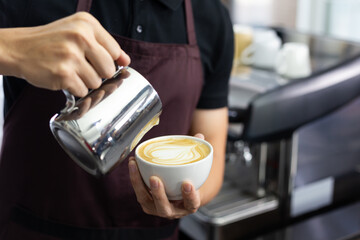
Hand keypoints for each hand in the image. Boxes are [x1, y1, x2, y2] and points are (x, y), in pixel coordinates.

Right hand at [0, 12, 129, 96]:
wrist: (19, 49)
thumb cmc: (51, 42)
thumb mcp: (78, 32)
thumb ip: (104, 45)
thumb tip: (126, 61)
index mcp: (87, 24)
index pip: (115, 52)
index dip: (108, 61)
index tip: (95, 60)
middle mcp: (80, 37)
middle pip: (109, 70)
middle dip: (98, 73)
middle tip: (81, 66)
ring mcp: (71, 56)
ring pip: (96, 82)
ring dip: (85, 82)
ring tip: (69, 70)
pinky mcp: (63, 74)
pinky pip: (82, 91)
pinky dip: (74, 88)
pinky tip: (63, 77)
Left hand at [128, 133, 204, 218]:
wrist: (183, 195)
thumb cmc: (191, 181)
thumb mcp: (198, 171)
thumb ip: (199, 154)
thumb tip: (199, 135)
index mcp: (190, 205)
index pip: (192, 203)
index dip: (190, 195)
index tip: (188, 183)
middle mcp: (174, 211)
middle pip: (165, 208)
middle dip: (159, 194)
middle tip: (155, 179)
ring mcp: (159, 208)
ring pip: (147, 201)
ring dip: (139, 185)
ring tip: (134, 166)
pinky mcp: (147, 203)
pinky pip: (139, 192)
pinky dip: (135, 179)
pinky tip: (132, 163)